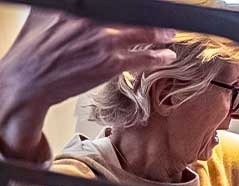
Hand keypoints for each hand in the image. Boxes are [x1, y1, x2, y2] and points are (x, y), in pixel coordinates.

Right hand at [0, 9, 175, 160]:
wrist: (27, 82)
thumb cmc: (32, 51)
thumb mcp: (43, 16)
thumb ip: (65, 7)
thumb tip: (77, 4)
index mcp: (77, 8)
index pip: (116, 3)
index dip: (134, 4)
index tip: (147, 5)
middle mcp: (91, 22)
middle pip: (132, 13)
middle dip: (153, 16)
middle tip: (164, 17)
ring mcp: (102, 43)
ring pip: (141, 34)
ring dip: (159, 35)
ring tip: (168, 35)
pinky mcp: (108, 65)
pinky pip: (140, 59)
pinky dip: (156, 57)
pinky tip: (165, 56)